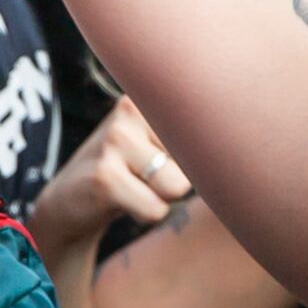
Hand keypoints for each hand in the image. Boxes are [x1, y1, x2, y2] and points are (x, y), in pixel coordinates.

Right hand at [34, 98, 194, 268]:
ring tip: (136, 187)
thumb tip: (238, 154)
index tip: (183, 156)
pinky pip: (156, 209)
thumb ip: (192, 135)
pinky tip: (122, 202)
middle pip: (195, 159)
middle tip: (148, 175)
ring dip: (162, 197)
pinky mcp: (104, 176)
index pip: (206, 127)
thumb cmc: (130, 171)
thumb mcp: (157, 140)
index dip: (201, 154)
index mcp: (148, 93)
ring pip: (177, 186)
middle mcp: (130, 109)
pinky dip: (145, 214)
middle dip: (180, 177)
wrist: (68, 200)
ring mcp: (115, 140)